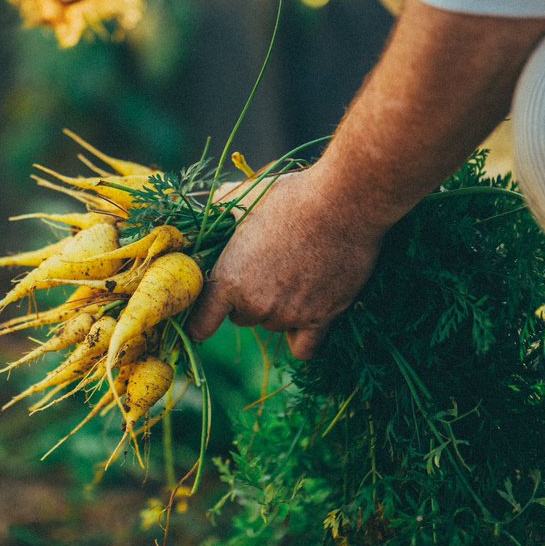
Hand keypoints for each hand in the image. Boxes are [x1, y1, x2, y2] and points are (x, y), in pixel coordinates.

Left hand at [188, 166, 384, 358]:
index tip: (204, 322)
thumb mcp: (246, 197)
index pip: (202, 323)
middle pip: (243, 318)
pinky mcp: (322, 318)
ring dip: (278, 309)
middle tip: (266, 270)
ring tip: (295, 274)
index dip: (201, 322)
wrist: (343, 203)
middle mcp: (256, 304)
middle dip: (248, 300)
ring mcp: (289, 314)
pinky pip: (304, 348)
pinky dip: (300, 336)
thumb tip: (213, 203)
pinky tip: (304, 317)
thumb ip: (223, 208)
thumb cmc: (292, 197)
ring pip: (274, 325)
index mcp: (230, 279)